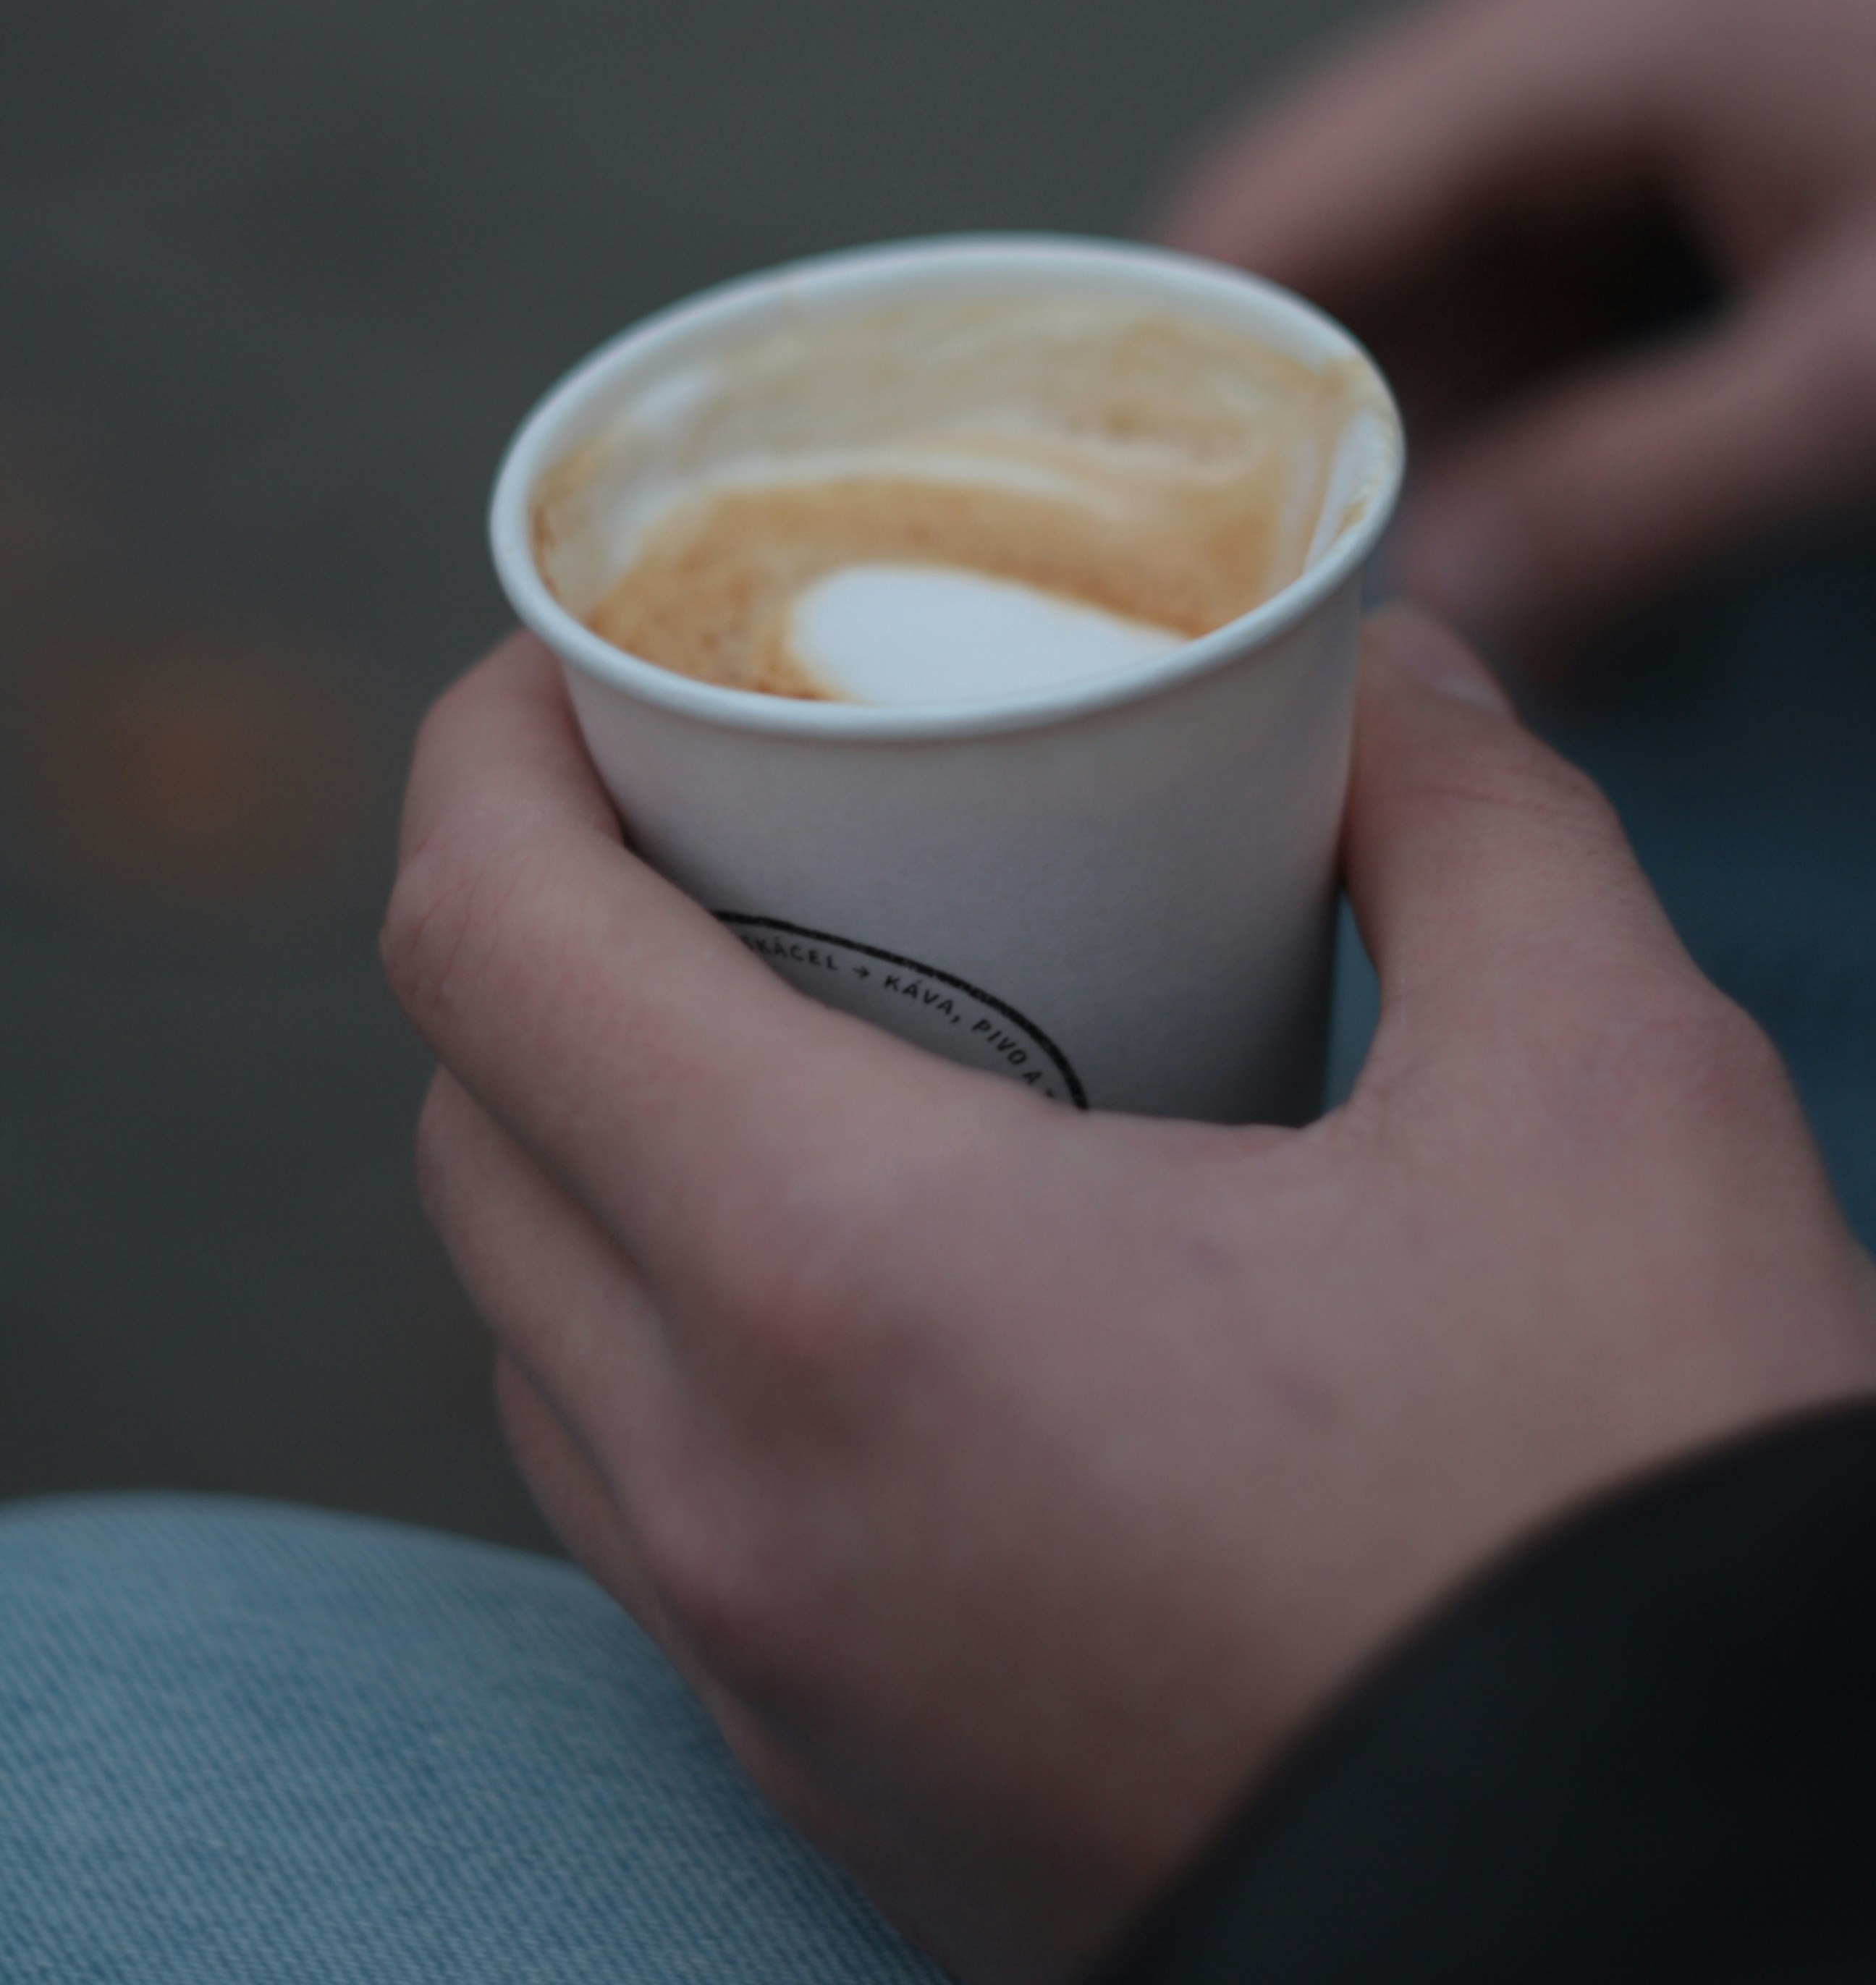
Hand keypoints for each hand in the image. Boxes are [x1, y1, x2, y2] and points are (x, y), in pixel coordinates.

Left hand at [385, 622, 1875, 1983]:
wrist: (1687, 1932)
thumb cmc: (1630, 1522)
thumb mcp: (1606, 1092)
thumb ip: (1471, 820)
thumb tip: (1390, 673)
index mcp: (846, 1283)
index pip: (491, 943)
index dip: (486, 749)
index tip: (565, 659)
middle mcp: (734, 1498)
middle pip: (479, 1127)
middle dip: (543, 927)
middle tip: (713, 820)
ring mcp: (765, 1673)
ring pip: (539, 1333)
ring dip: (593, 1139)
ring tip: (783, 1027)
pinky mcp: (839, 1782)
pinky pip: (641, 1507)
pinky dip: (673, 1334)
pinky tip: (866, 1282)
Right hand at [1157, 0, 1875, 659]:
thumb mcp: (1867, 384)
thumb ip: (1629, 499)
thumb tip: (1414, 628)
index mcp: (1590, 15)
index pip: (1280, 198)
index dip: (1165, 372)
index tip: (1095, 544)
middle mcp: (1572, 15)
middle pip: (1336, 244)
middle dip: (1308, 437)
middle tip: (1258, 624)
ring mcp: (1622, 73)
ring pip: (1428, 280)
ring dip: (1425, 445)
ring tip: (1431, 606)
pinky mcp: (1676, 141)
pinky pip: (1532, 286)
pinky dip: (1523, 414)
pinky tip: (1547, 531)